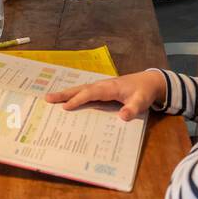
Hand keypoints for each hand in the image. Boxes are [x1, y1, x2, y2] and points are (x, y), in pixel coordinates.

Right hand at [44, 70, 166, 120]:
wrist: (149, 81)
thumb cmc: (144, 92)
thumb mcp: (141, 101)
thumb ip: (133, 109)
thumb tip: (123, 116)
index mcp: (109, 88)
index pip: (90, 93)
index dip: (78, 100)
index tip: (65, 107)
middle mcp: (102, 85)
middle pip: (80, 89)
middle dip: (64, 94)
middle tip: (47, 99)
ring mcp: (100, 86)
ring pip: (80, 89)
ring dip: (66, 93)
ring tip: (50, 98)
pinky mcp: (101, 90)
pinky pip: (84, 92)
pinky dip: (73, 95)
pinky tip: (66, 100)